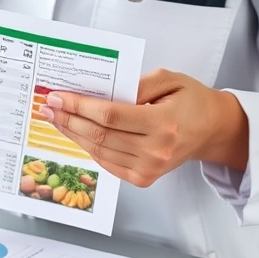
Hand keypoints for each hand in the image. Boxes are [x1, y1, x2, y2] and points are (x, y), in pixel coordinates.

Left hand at [40, 69, 249, 187]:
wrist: (211, 129)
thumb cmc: (192, 101)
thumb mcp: (169, 79)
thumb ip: (135, 84)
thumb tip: (100, 93)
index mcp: (163, 124)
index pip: (110, 116)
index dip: (79, 107)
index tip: (58, 97)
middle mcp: (155, 151)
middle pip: (100, 135)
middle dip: (69, 119)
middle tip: (48, 106)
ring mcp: (148, 168)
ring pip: (99, 151)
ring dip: (73, 134)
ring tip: (55, 118)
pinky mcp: (143, 178)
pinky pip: (106, 162)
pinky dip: (88, 147)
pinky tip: (75, 133)